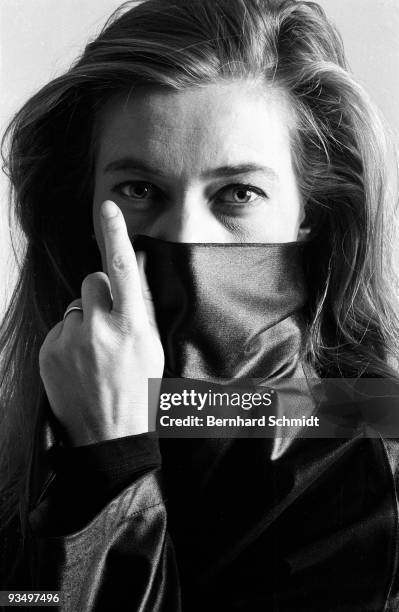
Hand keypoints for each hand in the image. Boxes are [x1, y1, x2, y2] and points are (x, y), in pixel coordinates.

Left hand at [39, 200, 163, 445]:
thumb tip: (138, 267)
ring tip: (95, 352)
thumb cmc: (139, 390)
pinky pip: (60, 327)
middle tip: (110, 324)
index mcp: (133, 326)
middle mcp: (100, 329)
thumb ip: (144, 304)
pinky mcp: (49, 352)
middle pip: (93, 280)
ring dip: (85, 319)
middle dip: (101, 293)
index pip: (123, 269)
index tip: (108, 208)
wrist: (109, 435)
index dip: (116, 234)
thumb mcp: (152, 346)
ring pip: (75, 305)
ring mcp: (71, 341)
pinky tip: (80, 363)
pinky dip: (69, 339)